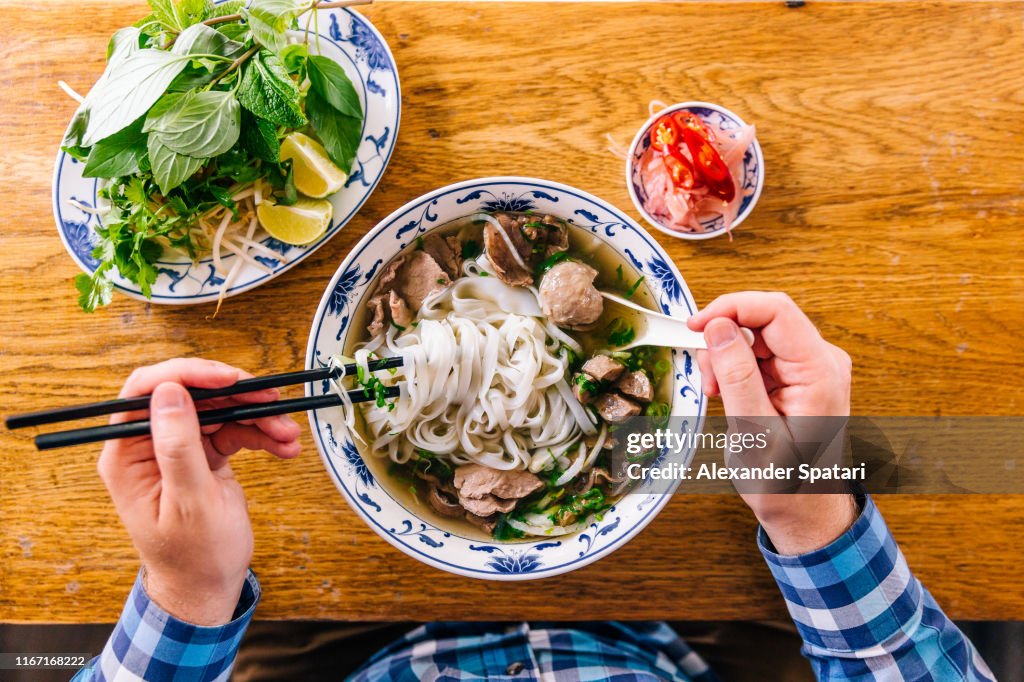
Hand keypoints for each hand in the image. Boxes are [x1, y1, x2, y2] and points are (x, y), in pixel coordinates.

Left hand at [97, 358, 301, 624]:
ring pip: (219, 411)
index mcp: (128, 455)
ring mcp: (179, 449)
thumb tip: (169, 393)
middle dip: (235, 396)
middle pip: (192, 395)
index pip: (147, 392)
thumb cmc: (193, 557)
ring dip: (258, 416)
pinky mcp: (204, 456)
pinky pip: (235, 430)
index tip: (227, 378)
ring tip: (287, 432)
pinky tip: (284, 446)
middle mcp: (150, 446)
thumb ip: (177, 446)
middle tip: (270, 398)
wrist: (209, 586)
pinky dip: (262, 435)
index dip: (187, 375)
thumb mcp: (189, 503)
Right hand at [687, 292, 856, 553]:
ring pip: (756, 335)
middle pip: (763, 320)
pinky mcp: (796, 375)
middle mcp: (821, 362)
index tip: (696, 325)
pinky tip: (727, 394)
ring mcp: (810, 368)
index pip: (776, 311)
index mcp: (820, 373)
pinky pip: (758, 353)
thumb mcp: (754, 433)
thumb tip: (718, 327)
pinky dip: (734, 368)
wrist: (804, 510)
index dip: (731, 308)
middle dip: (725, 339)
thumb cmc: (785, 484)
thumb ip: (738, 376)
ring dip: (726, 357)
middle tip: (706, 378)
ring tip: (717, 394)